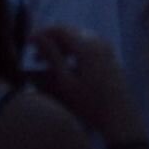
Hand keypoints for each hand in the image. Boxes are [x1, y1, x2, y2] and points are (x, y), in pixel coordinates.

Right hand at [24, 24, 143, 145]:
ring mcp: (106, 49)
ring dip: (61, 47)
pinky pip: (87, 46)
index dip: (42, 33)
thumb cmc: (90, 104)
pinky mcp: (110, 58)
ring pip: (78, 39)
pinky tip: (65, 67)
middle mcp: (98, 41)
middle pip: (69, 32)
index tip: (28, 44)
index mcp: (87, 45)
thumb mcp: (66, 82)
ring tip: (46, 63)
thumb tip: (36, 37)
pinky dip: (73, 52)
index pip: (60, 29)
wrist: (120, 119)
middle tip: (34, 56)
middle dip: (50, 41)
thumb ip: (51, 56)